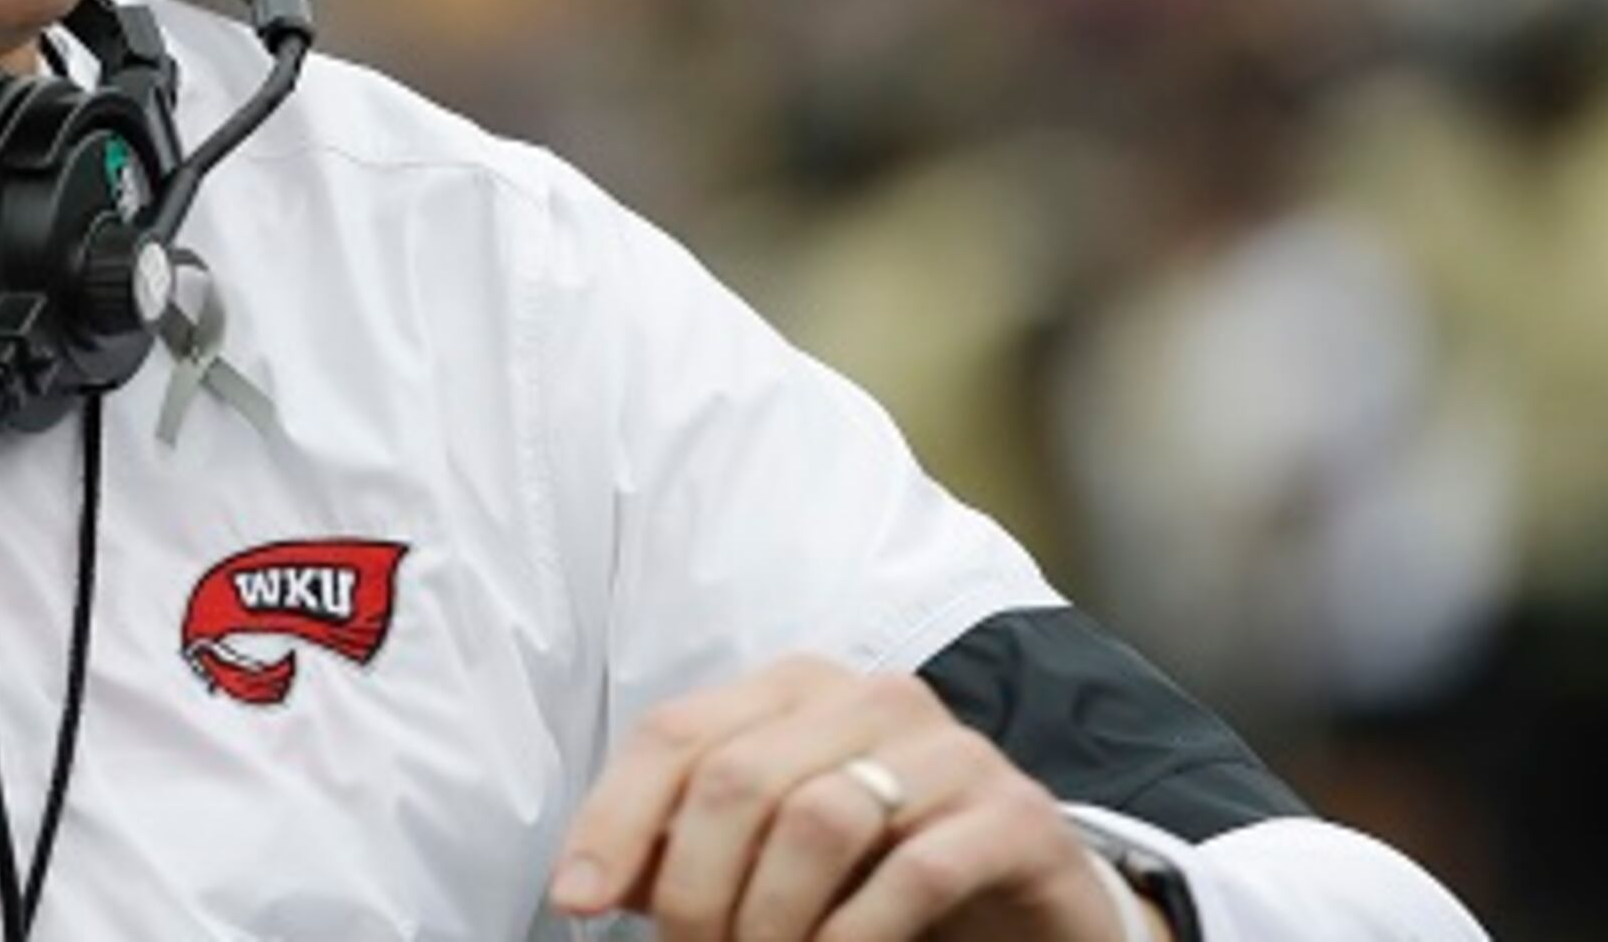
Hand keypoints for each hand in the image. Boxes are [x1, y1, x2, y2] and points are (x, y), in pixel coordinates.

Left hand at [550, 656, 1163, 941]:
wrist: (1030, 913)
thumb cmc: (876, 882)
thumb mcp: (766, 862)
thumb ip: (683, 856)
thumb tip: (589, 882)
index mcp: (794, 691)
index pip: (675, 734)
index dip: (613, 820)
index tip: (577, 902)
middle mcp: (870, 698)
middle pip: (736, 778)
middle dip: (696, 890)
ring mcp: (952, 750)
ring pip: (817, 818)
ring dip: (771, 920)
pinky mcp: (1017, 815)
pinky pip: (915, 869)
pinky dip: (856, 936)